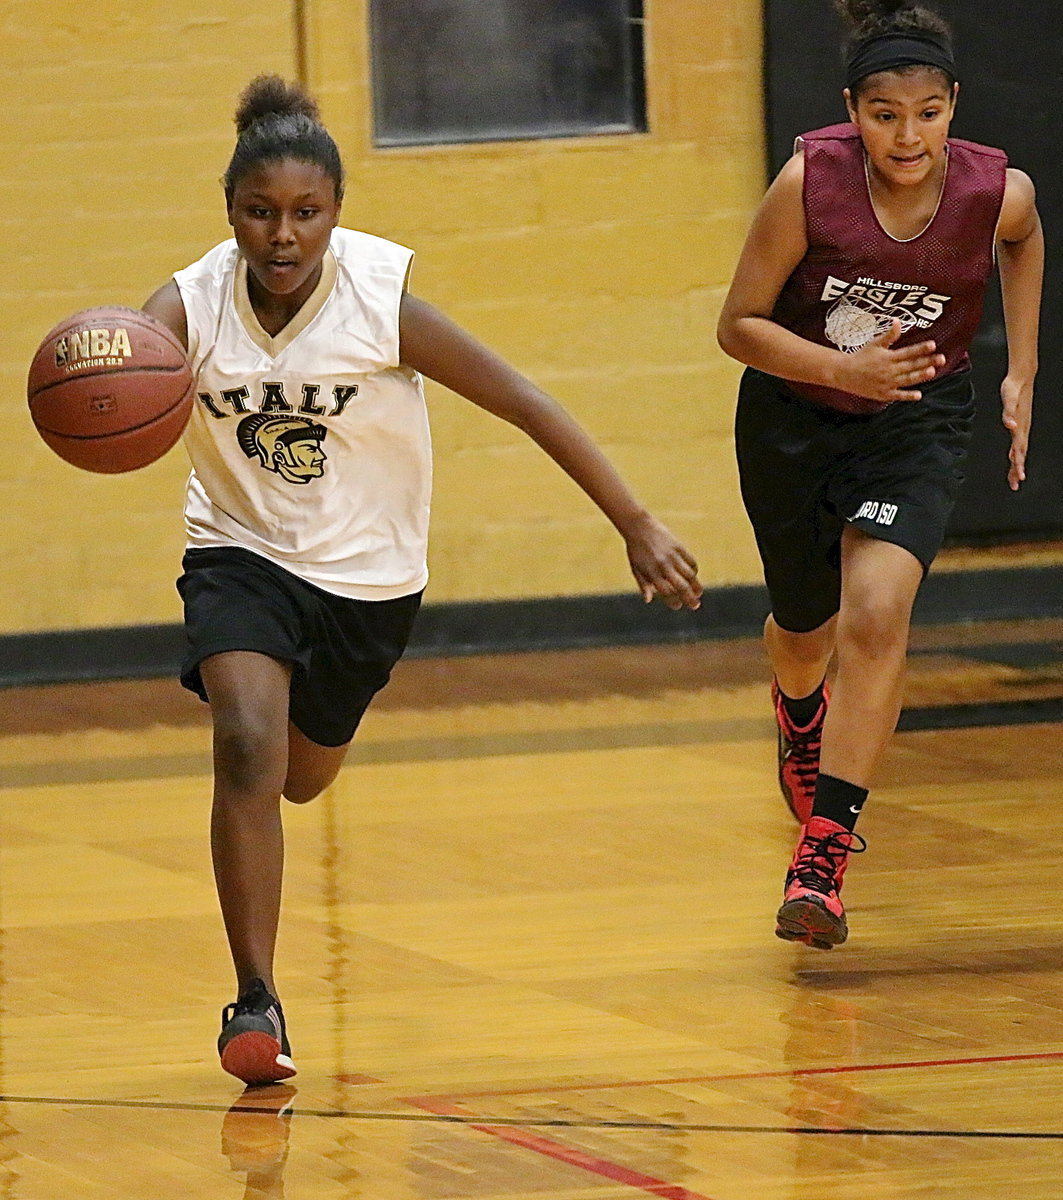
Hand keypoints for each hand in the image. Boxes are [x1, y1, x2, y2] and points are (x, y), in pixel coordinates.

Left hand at [622, 513, 701, 610]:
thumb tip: (648, 601)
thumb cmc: (635, 550)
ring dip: (696, 585)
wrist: (638, 526)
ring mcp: (672, 556)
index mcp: (651, 573)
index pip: (666, 592)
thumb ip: (643, 584)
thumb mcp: (635, 568)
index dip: (673, 601)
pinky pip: (691, 561)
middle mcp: (663, 566)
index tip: (678, 606)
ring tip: (699, 593)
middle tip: (696, 606)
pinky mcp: (679, 547)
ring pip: (689, 575)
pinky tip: (694, 576)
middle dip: (690, 598)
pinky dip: (694, 570)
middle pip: (680, 586)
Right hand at [835, 319, 945, 402]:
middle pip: (911, 365)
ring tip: (932, 372)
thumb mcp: (874, 344)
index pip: (908, 352)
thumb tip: (898, 321)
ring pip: (907, 379)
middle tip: (942, 358)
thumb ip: (889, 335)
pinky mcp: (883, 394)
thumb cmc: (860, 357)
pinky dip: (907, 396)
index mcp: (888, 357)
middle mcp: (889, 370)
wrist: (843, 373)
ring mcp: (886, 383)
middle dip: (927, 361)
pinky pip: (897, 395)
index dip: (921, 348)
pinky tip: (918, 395)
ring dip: (920, 376)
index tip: (933, 344)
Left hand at [1001, 375, 1032, 490]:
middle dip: (1017, 470)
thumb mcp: (1009, 399)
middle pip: (1020, 454)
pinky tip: (1013, 459)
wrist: (1021, 378)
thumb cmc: (1014, 388)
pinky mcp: (1019, 424)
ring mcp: (1022, 427)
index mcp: (1020, 426)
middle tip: (1014, 485)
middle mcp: (1022, 429)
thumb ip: (1009, 413)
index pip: (1019, 450)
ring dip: (1016, 465)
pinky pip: (1017, 444)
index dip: (1019, 464)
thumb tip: (1010, 425)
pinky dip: (1015, 454)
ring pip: (1019, 451)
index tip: (1019, 476)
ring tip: (1014, 479)